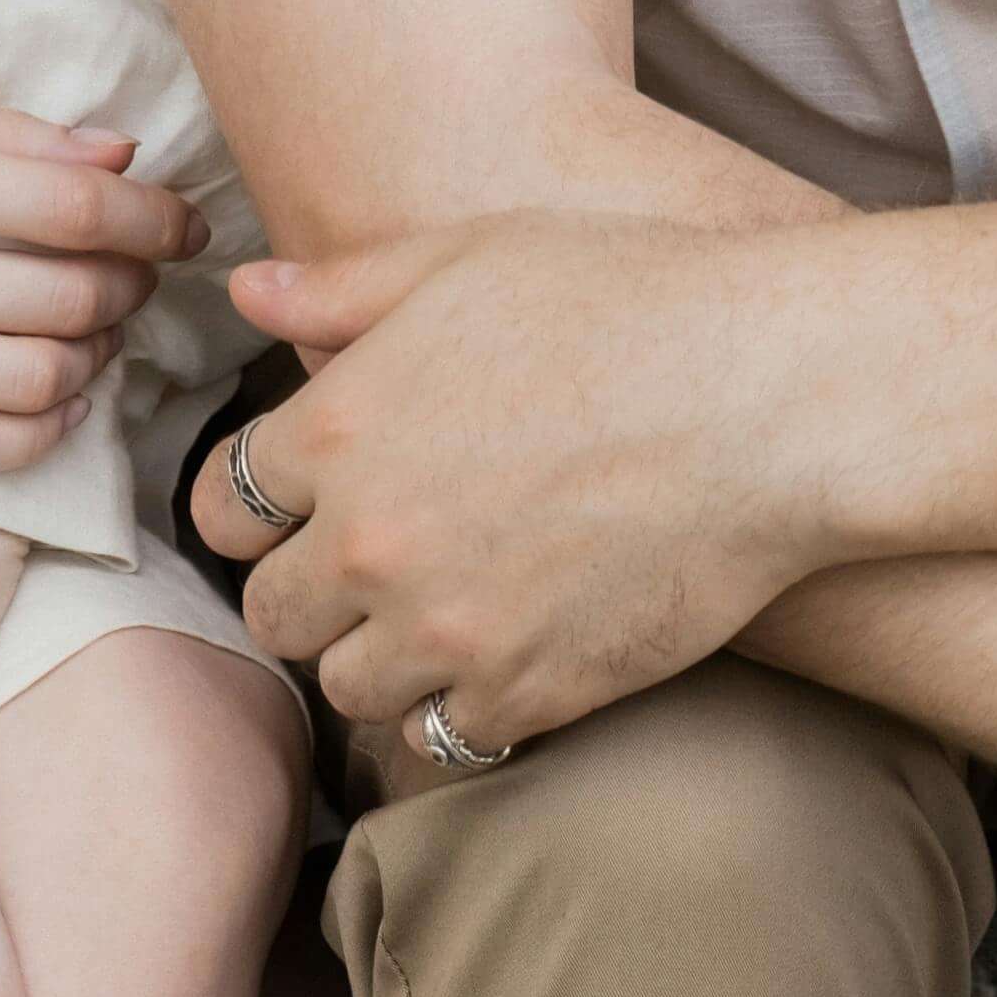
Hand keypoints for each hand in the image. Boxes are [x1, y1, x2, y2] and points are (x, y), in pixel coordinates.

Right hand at [0, 96, 196, 481]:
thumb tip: (117, 160)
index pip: (65, 206)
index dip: (150, 223)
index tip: (184, 227)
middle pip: (61, 295)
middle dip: (127, 290)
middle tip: (138, 281)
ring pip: (32, 377)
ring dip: (94, 361)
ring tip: (99, 337)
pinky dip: (43, 430)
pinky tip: (59, 401)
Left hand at [213, 215, 829, 754]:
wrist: (775, 399)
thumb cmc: (632, 299)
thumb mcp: (469, 257)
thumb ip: (342, 288)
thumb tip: (247, 293)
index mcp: (337, 426)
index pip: (220, 507)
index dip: (255, 510)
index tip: (299, 507)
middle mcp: (371, 541)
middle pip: (273, 613)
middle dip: (311, 590)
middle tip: (373, 567)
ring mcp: (446, 631)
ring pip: (348, 689)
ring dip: (381, 659)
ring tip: (441, 615)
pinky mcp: (526, 693)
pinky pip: (443, 739)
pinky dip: (460, 710)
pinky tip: (502, 657)